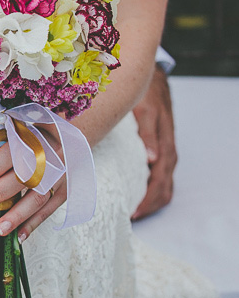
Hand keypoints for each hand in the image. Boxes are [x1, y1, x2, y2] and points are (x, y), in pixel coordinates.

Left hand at [0, 135, 66, 242]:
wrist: (66, 138)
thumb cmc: (28, 135)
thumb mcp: (5, 135)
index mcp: (34, 133)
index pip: (15, 149)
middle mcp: (52, 152)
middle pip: (26, 175)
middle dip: (1, 192)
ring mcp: (62, 173)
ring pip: (39, 196)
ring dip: (18, 215)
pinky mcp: (67, 189)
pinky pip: (49, 210)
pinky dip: (33, 224)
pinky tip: (18, 236)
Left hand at [131, 65, 176, 219]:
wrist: (152, 79)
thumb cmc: (146, 94)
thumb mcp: (145, 111)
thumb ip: (148, 134)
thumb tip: (153, 159)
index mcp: (164, 146)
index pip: (160, 182)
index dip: (148, 199)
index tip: (133, 213)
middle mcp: (167, 152)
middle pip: (163, 188)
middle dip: (148, 205)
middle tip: (130, 217)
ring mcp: (165, 152)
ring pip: (164, 184)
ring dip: (151, 200)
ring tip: (134, 212)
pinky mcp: (159, 149)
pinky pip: (161, 176)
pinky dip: (152, 189)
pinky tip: (139, 195)